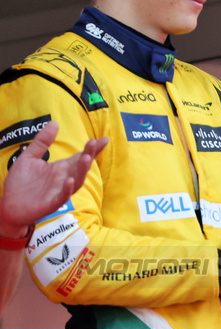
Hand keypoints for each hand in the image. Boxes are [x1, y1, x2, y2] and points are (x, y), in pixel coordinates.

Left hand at [0, 122, 106, 236]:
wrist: (10, 206)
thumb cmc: (21, 183)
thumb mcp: (29, 157)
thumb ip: (42, 142)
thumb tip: (54, 123)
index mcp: (61, 168)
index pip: (80, 156)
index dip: (92, 149)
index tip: (103, 139)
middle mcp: (64, 178)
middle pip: (81, 166)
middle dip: (89, 155)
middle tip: (95, 143)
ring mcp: (60, 191)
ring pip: (77, 181)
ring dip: (82, 170)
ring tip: (86, 158)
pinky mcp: (52, 203)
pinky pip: (63, 196)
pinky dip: (67, 189)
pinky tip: (70, 180)